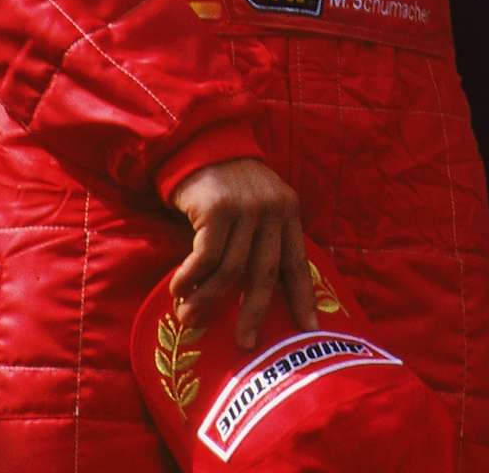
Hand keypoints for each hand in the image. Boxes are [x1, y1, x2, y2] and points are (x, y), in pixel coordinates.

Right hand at [168, 158, 317, 348]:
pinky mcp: (217, 209)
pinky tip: (178, 290)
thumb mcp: (258, 206)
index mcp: (288, 212)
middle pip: (266, 273)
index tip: (310, 330)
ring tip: (190, 317)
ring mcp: (245, 208)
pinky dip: (190, 279)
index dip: (304, 298)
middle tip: (246, 343)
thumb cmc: (228, 185)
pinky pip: (204, 257)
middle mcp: (272, 210)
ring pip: (230, 270)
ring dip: (208, 300)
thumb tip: (254, 297)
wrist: (202, 145)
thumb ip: (262, 240)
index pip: (298, 262)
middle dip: (254, 312)